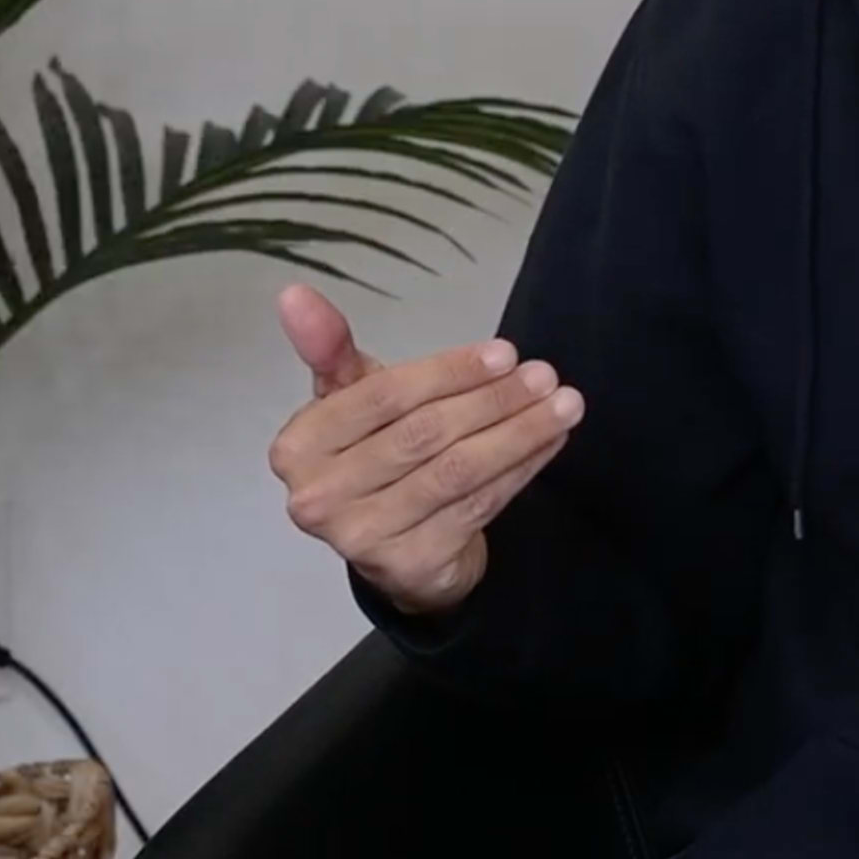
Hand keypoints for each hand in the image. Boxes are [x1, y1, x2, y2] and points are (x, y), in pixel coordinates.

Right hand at [269, 284, 583, 619]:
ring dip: (518, 433)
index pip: (383, 397)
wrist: (394, 551)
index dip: (448, 372)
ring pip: (456, 471)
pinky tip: (548, 442)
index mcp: (298, 447)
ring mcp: (362, 537)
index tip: (504, 352)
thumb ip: (329, 349)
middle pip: (424, 434)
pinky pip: (477, 506)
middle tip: (544, 376)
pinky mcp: (409, 566)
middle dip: (493, 400)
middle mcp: (319, 497)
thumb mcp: (349, 401)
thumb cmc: (372, 458)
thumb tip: (294, 293)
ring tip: (564, 404)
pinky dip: (520, 470)